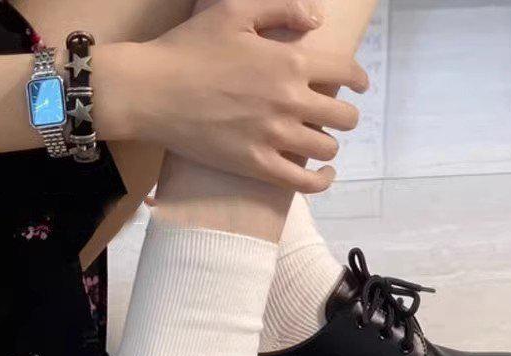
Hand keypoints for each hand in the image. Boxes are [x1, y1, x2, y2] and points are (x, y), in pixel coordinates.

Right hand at [104, 0, 367, 192]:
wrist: (151, 91)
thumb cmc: (188, 47)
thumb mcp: (234, 8)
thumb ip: (282, 7)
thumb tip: (318, 20)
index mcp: (290, 61)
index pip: (346, 72)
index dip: (359, 79)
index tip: (358, 85)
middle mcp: (289, 102)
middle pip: (342, 116)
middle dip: (344, 114)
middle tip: (333, 114)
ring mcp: (274, 138)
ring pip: (327, 148)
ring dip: (330, 144)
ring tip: (320, 140)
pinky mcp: (256, 166)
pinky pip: (304, 182)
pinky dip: (322, 180)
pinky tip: (324, 174)